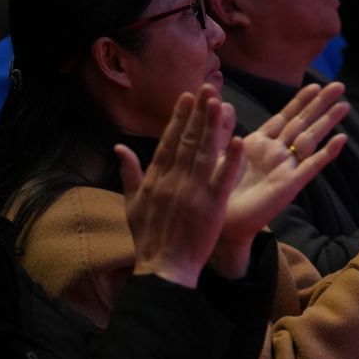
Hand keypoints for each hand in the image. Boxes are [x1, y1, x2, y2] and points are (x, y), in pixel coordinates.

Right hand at [119, 87, 242, 287]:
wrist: (163, 270)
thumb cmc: (148, 240)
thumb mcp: (131, 205)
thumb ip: (128, 174)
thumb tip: (119, 147)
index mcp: (155, 180)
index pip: (169, 142)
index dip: (178, 118)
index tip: (186, 97)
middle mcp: (173, 181)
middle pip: (188, 141)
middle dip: (198, 113)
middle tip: (207, 88)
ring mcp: (193, 192)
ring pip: (205, 153)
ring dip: (213, 126)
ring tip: (220, 103)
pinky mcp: (212, 207)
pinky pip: (223, 178)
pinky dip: (231, 160)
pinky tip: (239, 140)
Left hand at [213, 81, 349, 275]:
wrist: (221, 224)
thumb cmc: (217, 192)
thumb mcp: (217, 155)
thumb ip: (222, 129)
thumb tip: (223, 102)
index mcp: (259, 144)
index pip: (284, 117)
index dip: (300, 101)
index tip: (315, 84)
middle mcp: (276, 154)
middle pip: (302, 123)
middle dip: (320, 104)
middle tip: (339, 86)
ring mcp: (285, 168)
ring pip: (310, 139)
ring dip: (327, 122)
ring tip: (344, 105)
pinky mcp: (290, 184)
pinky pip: (312, 166)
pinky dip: (327, 153)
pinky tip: (342, 139)